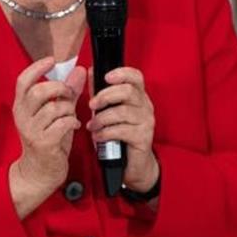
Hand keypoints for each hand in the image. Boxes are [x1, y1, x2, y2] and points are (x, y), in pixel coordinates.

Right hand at [10, 57, 86, 201]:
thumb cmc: (48, 140)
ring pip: (54, 107)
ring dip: (69, 108)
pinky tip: (74, 126)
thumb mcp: (55, 114)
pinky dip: (72, 121)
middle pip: (39, 91)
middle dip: (60, 88)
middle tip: (69, 94)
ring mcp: (32, 130)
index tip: (52, 61)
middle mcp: (23, 116)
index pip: (23, 81)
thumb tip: (79, 70)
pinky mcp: (44, 142)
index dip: (37, 67)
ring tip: (71, 115)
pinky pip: (62, 123)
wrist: (39, 172)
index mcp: (22, 106)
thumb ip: (67, 92)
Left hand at [87, 67, 158, 191]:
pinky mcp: (143, 137)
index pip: (136, 77)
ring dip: (102, 119)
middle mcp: (145, 107)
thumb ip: (102, 93)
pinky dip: (105, 132)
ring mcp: (146, 122)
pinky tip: (98, 136)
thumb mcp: (110, 112)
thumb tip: (90, 72)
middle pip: (128, 91)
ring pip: (122, 112)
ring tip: (92, 126)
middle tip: (92, 105)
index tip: (106, 77)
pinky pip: (122, 130)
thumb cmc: (120, 137)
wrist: (133, 165)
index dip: (122, 73)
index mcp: (138, 97)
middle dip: (105, 96)